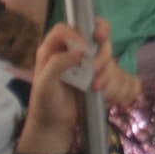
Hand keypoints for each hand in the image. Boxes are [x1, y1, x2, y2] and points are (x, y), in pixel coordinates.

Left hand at [22, 20, 105, 143]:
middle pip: (92, 31)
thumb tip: (79, 51)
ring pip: (103, 50)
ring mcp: (84, 60)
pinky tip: (99, 90)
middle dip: (100, 44)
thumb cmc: (45, 103)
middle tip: (98, 62)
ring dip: (104, 66)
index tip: (84, 50)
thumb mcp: (45, 85)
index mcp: (52, 48)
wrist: (55, 124)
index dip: (76, 34)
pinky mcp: (96, 72)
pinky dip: (108, 77)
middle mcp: (70, 49)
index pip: (64, 29)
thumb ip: (57, 64)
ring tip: (95, 86)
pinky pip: (109, 67)